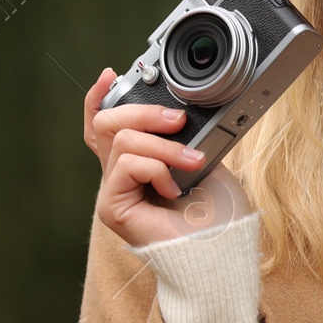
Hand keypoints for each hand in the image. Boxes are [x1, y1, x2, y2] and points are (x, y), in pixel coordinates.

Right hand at [83, 68, 254, 248]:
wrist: (222, 249)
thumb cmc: (218, 213)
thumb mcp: (201, 158)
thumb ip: (178, 136)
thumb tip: (172, 111)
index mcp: (138, 163)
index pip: (105, 127)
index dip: (100, 99)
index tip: (109, 74)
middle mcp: (121, 176)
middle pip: (106, 124)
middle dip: (145, 112)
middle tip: (178, 122)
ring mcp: (114, 192)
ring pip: (122, 140)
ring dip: (165, 147)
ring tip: (192, 163)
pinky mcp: (112, 207)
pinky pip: (126, 165)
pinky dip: (157, 168)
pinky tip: (173, 189)